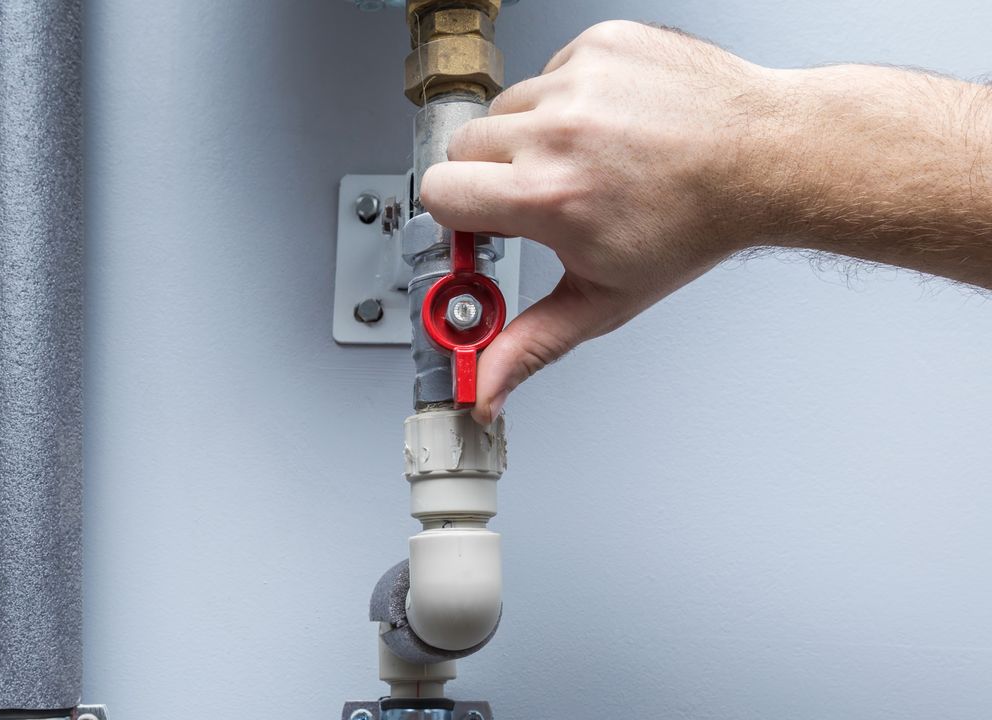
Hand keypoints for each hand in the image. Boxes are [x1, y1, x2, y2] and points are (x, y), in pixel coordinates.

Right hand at [421, 21, 782, 422]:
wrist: (765, 157)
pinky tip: (608, 125)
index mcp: (548, 194)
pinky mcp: (600, 43)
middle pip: (464, 147)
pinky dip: (569, 97)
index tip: (489, 226)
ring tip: (586, 158)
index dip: (460, 216)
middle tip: (544, 195)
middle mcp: (558, 129)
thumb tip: (486, 390)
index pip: (438, 192)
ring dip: (530, 134)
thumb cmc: (695, 225)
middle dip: (491, 175)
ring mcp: (579, 79)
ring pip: (505, 107)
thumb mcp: (605, 299)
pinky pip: (548, 72)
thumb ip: (530, 344)